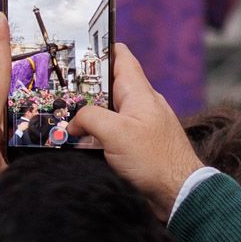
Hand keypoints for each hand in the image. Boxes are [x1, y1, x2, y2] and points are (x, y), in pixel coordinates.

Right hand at [67, 42, 202, 220]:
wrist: (179, 193)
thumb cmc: (154, 160)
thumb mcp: (115, 133)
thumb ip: (91, 118)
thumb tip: (75, 121)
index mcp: (139, 92)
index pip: (121, 57)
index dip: (101, 49)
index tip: (77, 49)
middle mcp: (142, 104)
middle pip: (110, 85)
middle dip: (86, 88)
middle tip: (61, 91)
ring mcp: (142, 124)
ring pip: (111, 110)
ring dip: (91, 115)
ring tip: (67, 119)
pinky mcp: (141, 144)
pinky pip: (116, 131)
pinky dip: (100, 134)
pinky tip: (85, 144)